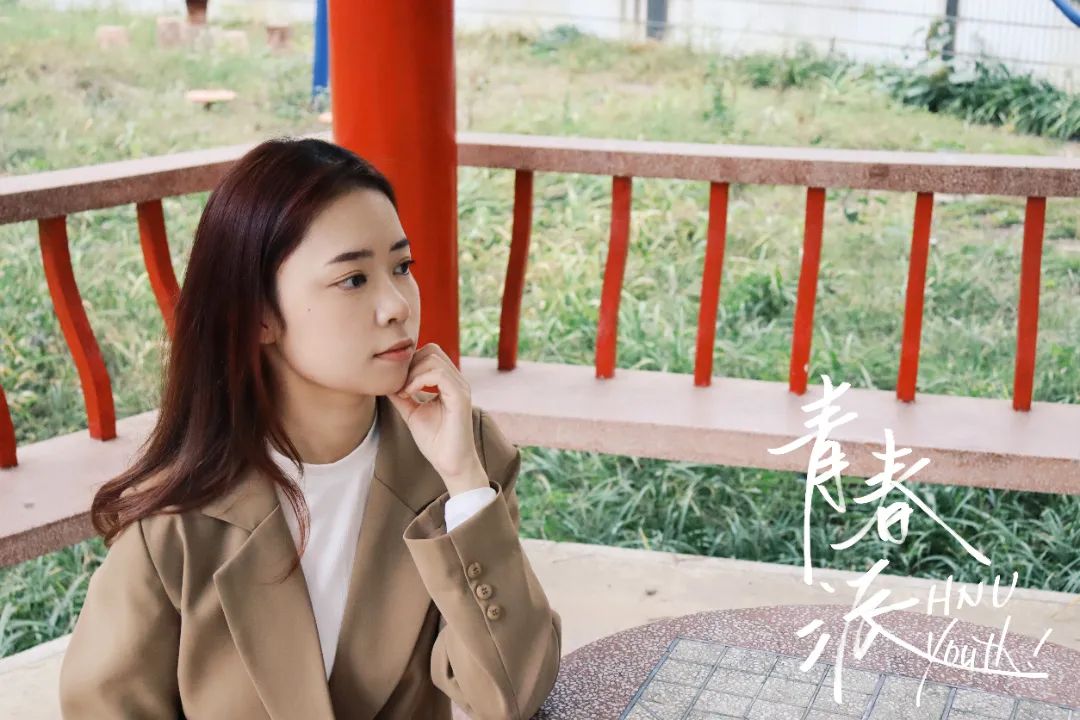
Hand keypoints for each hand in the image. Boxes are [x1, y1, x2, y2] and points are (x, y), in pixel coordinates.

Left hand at [385, 343, 488, 495]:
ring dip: (412, 372)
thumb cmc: (435, 441)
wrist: (450, 463)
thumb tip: (385, 380)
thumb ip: (402, 394)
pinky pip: (439, 374)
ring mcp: (460, 387)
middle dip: (409, 364)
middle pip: (432, 350)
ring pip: (434, 359)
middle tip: (398, 386)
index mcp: (448, 382)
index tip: (396, 383)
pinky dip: (419, 380)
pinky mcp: (460, 397)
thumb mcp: (412, 412)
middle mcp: (457, 381)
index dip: (409, 362)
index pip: (429, 354)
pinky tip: (409, 393)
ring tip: (403, 391)